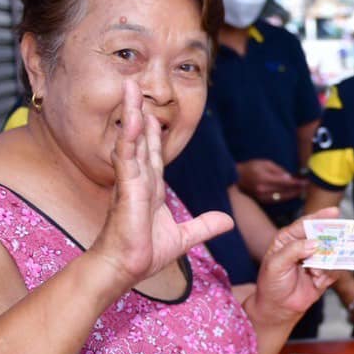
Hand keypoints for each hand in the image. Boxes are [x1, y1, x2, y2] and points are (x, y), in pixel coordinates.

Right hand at [92, 82, 233, 289]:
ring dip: (132, 114)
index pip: (153, 153)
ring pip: (132, 140)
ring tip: (130, 88)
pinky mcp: (126, 189)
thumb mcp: (184, 237)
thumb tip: (227, 220)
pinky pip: (128, 157)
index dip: (153, 132)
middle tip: (135, 84)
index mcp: (151, 189)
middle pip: (140, 138)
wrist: (125, 269)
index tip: (152, 111)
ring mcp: (131, 182)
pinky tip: (132, 119)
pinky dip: (130, 137)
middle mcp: (139, 180)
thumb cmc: (143, 254)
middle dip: (138, 112)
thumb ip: (204, 226)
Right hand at [237, 158, 305, 204]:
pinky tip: (292, 194)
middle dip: (297, 188)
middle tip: (307, 186)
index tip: (305, 181)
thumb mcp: (264, 163)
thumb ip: (277, 170)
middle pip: (285, 190)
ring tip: (302, 190)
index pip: (284, 182)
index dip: (296, 182)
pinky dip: (285, 197)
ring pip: (282, 197)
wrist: (235, 178)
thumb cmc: (250, 167)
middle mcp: (263, 189)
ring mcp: (262, 196)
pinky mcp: (261, 200)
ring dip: (293, 194)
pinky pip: (277, 200)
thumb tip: (289, 177)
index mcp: (264, 178)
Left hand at [248, 209, 337, 328]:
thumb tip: (314, 242)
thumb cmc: (271, 284)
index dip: (320, 217)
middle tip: (340, 239)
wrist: (278, 308)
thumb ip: (293, 250)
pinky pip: (336, 269)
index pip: (306, 224)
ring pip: (332, 253)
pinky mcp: (325, 273)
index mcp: (289, 238)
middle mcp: (304, 246)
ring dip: (327, 262)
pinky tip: (317, 281)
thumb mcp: (276, 265)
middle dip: (332, 238)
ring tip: (315, 272)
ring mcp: (316, 259)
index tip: (335, 212)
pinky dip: (328, 275)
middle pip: (324, 235)